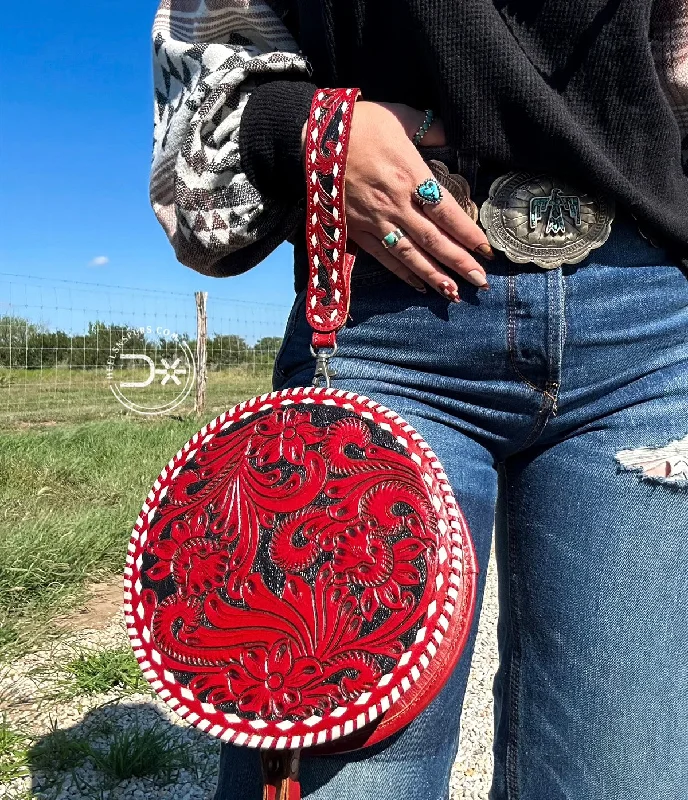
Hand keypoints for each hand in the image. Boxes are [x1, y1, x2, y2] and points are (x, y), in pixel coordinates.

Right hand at [302, 101, 492, 299]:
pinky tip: (420, 286)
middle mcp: (396, 204)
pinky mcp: (357, 229)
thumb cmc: (359, 123)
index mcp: (410, 175)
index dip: (468, 233)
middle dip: (459, 262)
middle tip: (481, 281)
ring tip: (454, 293)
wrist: (314, 138)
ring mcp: (375, 220)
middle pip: (433, 239)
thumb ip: (430, 128)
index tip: (486, 249)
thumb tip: (451, 132)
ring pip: (410, 254)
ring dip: (434, 275)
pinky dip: (402, 273)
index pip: (447, 212)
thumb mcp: (400, 116)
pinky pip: (383, 256)